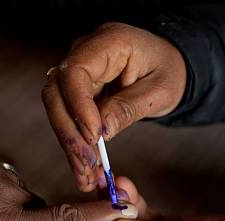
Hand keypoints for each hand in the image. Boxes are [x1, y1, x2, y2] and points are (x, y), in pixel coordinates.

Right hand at [41, 22, 186, 191]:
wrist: (167, 66)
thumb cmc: (168, 71)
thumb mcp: (160, 90)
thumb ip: (129, 107)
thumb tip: (101, 132)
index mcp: (108, 42)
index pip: (75, 72)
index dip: (79, 106)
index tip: (94, 136)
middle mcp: (84, 53)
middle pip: (56, 92)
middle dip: (68, 132)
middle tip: (87, 163)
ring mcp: (77, 73)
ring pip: (57, 110)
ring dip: (69, 144)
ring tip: (85, 175)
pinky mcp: (76, 92)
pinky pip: (68, 119)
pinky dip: (75, 145)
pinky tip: (84, 169)